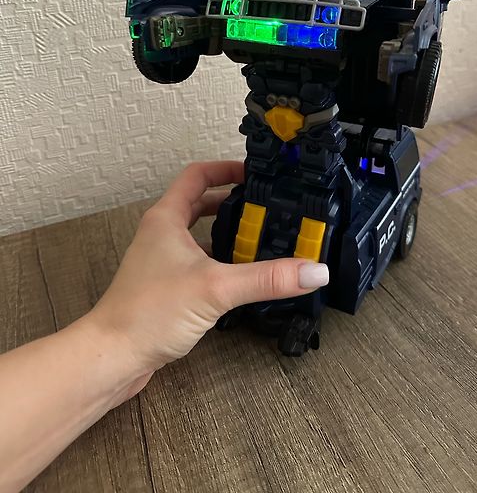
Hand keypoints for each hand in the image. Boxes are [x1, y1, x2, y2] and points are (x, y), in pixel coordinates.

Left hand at [86, 160, 328, 382]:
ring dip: (227, 232)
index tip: (256, 174)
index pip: (198, 175)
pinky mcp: (166, 286)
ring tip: (261, 237)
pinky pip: (198, 261)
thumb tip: (313, 270)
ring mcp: (162, 260)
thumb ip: (267, 278)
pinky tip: (240, 274)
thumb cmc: (147, 314)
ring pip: (199, 234)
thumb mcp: (216, 288)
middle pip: (200, 203)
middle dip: (233, 202)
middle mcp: (162, 234)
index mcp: (166, 218)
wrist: (113, 357)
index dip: (226, 169)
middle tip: (266, 206)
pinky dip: (220, 260)